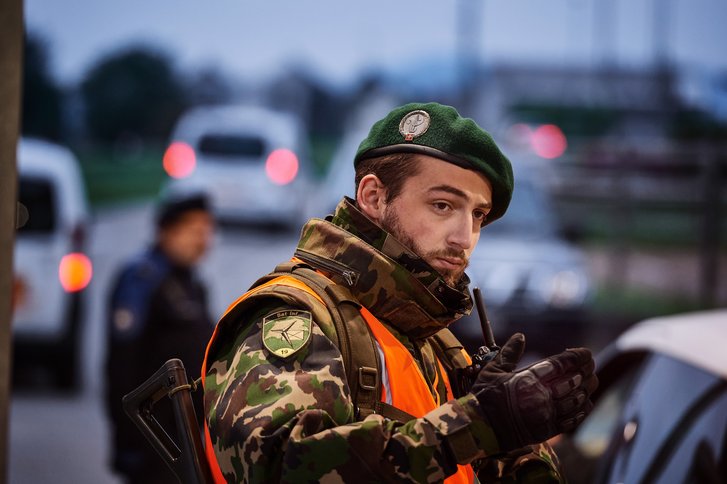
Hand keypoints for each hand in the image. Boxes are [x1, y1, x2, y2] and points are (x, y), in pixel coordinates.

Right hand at [470, 333, 597, 451]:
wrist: (479, 429)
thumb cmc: (484, 397)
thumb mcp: (493, 370)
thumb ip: (509, 352)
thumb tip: (520, 336)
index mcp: (527, 380)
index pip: (560, 365)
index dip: (576, 357)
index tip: (585, 353)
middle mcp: (540, 397)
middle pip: (573, 381)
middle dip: (586, 371)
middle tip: (590, 365)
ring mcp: (545, 415)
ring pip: (576, 400)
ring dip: (587, 389)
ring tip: (591, 381)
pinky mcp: (547, 430)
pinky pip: (572, 420)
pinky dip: (582, 410)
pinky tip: (585, 402)